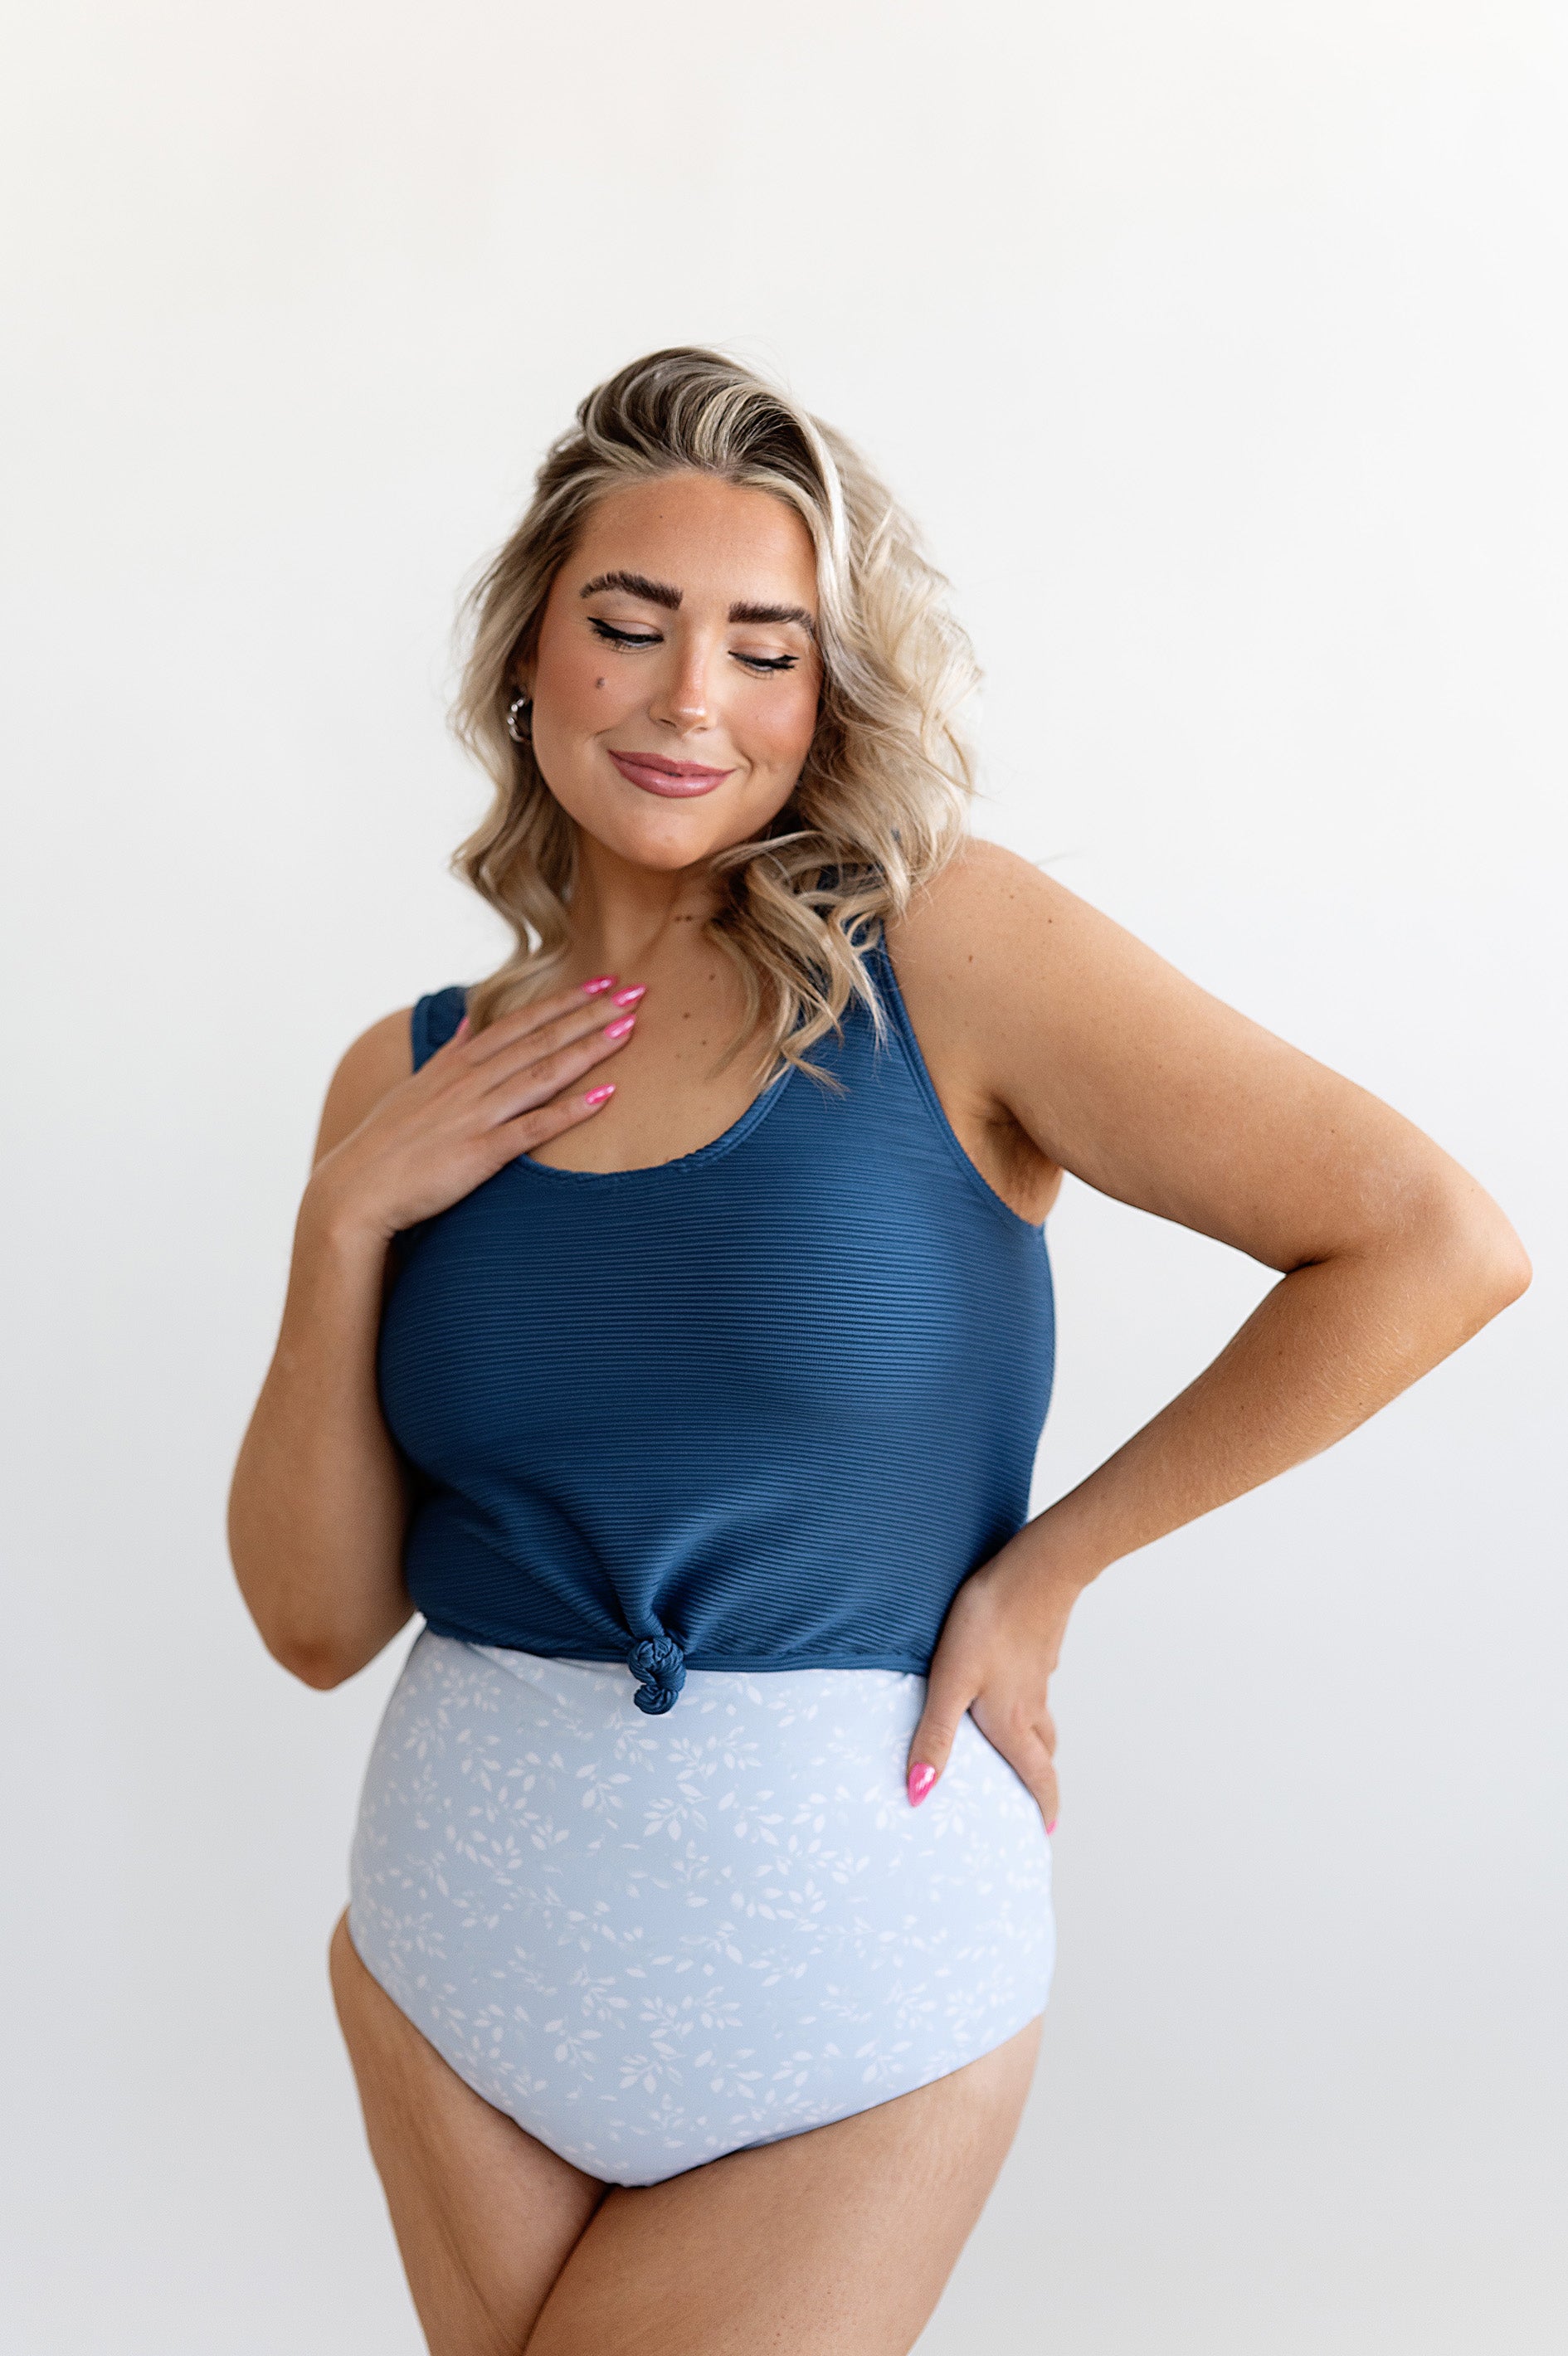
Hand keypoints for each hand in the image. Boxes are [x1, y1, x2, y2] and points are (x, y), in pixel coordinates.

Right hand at [307, 977, 642, 1242]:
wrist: (355, 1190)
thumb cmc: (388, 1142)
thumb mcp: (417, 1085)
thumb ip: (450, 1051)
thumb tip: (467, 1018)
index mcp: (457, 1065)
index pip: (519, 1022)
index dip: (563, 1000)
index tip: (603, 981)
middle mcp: (469, 1082)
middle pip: (539, 1039)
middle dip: (590, 1013)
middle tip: (636, 990)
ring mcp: (476, 1115)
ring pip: (541, 1073)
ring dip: (587, 1049)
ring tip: (629, 1028)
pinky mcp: (479, 1153)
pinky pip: (532, 1128)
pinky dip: (569, 1111)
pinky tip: (605, 1097)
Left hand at [905, 1535, 1079, 1832]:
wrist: (1035, 1569)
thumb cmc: (989, 1624)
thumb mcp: (951, 1682)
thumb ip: (935, 1736)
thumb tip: (919, 1793)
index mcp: (1014, 1722)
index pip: (1038, 1778)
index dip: (1043, 1808)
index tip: (1043, 1832)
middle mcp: (1032, 1704)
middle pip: (1043, 1753)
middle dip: (1038, 1779)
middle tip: (1028, 1796)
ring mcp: (1038, 1674)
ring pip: (1041, 1719)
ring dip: (1034, 1742)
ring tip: (1015, 1748)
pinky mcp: (1038, 1647)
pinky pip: (1035, 1687)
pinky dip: (1026, 1702)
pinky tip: (1006, 1685)